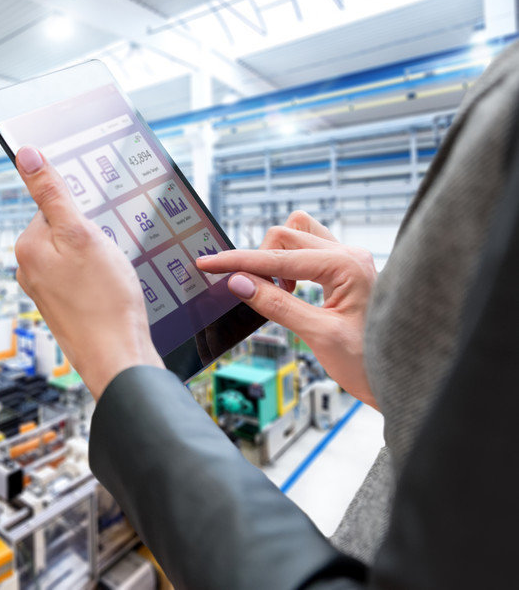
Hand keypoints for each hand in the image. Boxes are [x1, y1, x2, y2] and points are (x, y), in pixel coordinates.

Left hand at [12, 147, 163, 398]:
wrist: (118, 358)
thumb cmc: (105, 300)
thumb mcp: (81, 234)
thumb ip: (53, 193)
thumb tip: (25, 155)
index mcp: (27, 246)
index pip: (54, 205)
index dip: (83, 211)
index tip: (100, 226)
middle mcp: (29, 268)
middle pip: (64, 228)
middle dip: (90, 234)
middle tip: (109, 255)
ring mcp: (45, 290)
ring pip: (76, 253)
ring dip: (98, 256)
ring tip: (112, 276)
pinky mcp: (63, 306)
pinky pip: (81, 276)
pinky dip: (99, 277)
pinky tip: (112, 290)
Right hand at [196, 211, 377, 407]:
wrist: (405, 378)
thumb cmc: (371, 362)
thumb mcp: (318, 336)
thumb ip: (276, 305)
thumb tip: (239, 282)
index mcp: (347, 266)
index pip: (278, 258)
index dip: (237, 262)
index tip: (207, 263)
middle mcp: (350, 254)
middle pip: (286, 236)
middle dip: (259, 259)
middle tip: (250, 292)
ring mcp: (350, 260)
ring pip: (298, 235)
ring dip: (276, 256)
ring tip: (276, 290)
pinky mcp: (347, 271)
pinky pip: (309, 250)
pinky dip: (290, 263)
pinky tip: (290, 290)